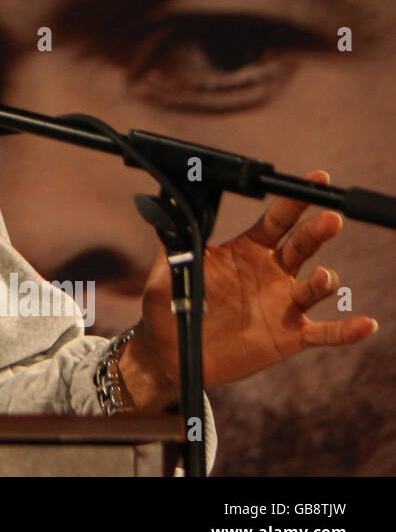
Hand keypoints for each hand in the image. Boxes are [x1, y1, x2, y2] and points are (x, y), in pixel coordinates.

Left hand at [126, 169, 378, 404]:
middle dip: (316, 231)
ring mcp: (283, 304)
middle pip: (301, 246)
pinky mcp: (290, 336)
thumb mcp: (167, 269)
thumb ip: (174, 242)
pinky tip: (366, 324)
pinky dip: (346, 330)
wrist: (173, 352)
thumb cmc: (169, 306)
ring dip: (325, 282)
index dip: (292, 201)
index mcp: (246, 251)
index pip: (275, 220)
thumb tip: (165, 211)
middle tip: (330, 218)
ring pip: (315, 288)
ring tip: (324, 278)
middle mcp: (271, 273)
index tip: (313, 179)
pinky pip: (325, 332)